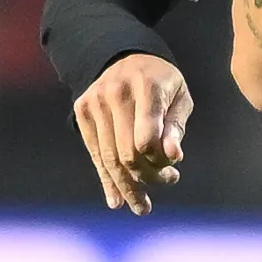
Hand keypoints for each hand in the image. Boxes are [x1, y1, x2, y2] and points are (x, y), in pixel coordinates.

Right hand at [73, 54, 192, 215]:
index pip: (146, 138)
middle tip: (165, 183)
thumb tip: (173, 156)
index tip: (173, 168)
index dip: (159, 161)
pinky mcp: (82, 111)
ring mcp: (94, 102)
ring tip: (142, 206)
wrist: (123, 55)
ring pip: (109, 158)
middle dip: (147, 177)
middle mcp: (115, 92)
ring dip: (127, 187)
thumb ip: (175, 127)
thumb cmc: (161, 81)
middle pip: (127, 153)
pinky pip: (95, 153)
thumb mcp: (179, 96)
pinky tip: (117, 200)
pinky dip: (107, 180)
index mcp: (146, 86)